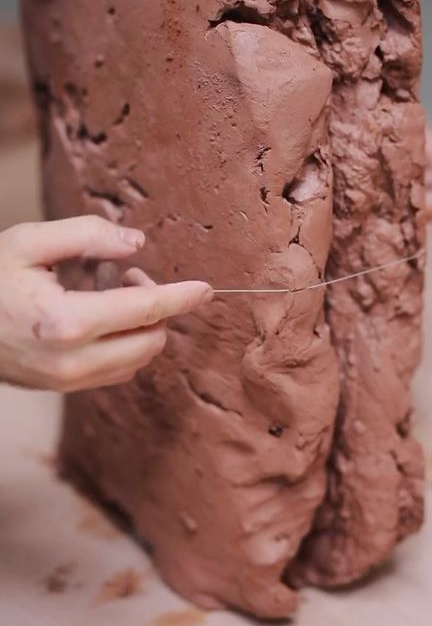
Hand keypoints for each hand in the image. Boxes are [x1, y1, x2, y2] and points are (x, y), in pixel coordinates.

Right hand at [0, 216, 211, 391]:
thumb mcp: (29, 242)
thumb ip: (87, 236)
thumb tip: (137, 243)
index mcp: (66, 322)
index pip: (144, 309)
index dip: (180, 296)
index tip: (208, 289)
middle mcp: (73, 361)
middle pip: (151, 339)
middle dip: (155, 306)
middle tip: (124, 274)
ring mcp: (69, 382)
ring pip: (139, 358)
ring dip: (140, 325)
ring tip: (104, 292)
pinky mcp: (66, 389)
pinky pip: (118, 370)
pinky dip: (124, 342)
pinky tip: (96, 316)